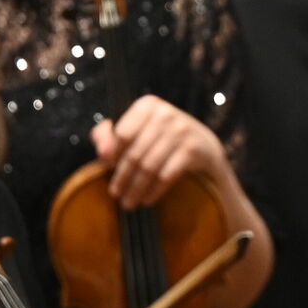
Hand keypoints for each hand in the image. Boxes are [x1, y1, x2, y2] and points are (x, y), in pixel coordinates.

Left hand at [94, 96, 228, 210]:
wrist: (204, 146)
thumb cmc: (159, 138)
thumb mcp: (134, 129)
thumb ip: (108, 135)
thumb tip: (103, 153)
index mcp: (148, 105)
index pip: (122, 134)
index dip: (112, 154)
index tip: (105, 169)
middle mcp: (165, 114)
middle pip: (135, 153)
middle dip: (122, 177)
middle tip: (116, 194)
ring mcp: (182, 131)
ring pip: (149, 167)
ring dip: (136, 189)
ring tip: (129, 203)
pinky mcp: (193, 149)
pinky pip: (167, 175)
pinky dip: (154, 191)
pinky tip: (147, 200)